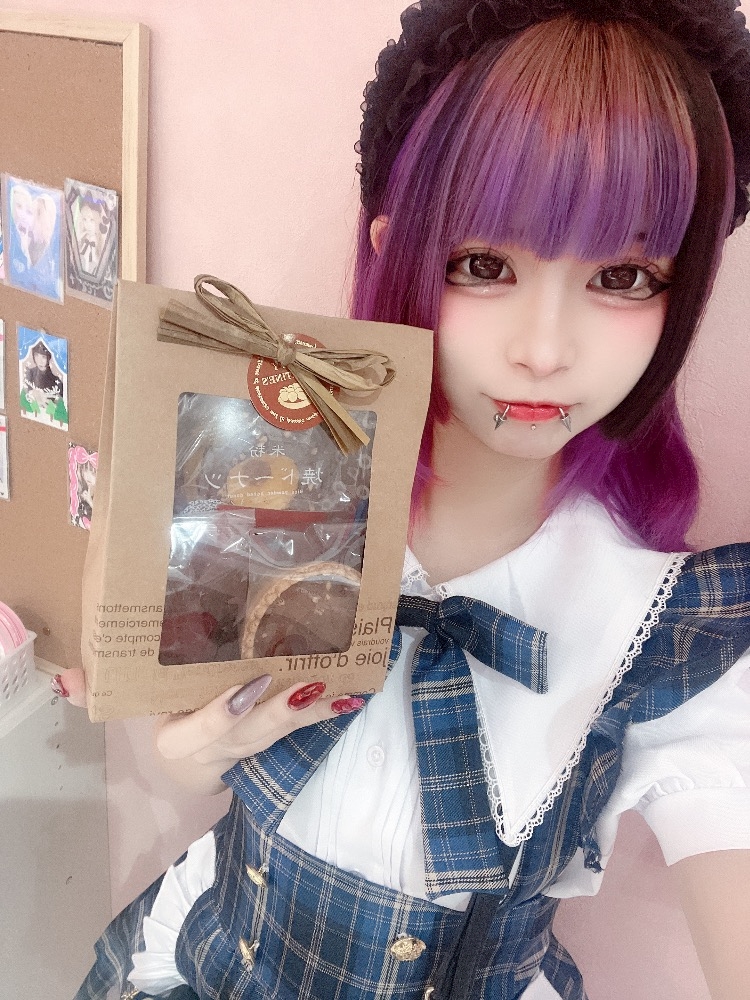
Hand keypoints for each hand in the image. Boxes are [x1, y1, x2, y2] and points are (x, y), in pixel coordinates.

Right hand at [49, 668, 364, 794]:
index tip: (251, 684)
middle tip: (311, 686)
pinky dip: (328, 712)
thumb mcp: (131, 706)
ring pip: (285, 733)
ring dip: (316, 713)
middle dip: (283, 711)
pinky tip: (356, 694)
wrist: (189, 764)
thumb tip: (65, 680)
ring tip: (345, 692)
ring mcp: (252, 746)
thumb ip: (102, 689)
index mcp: (183, 738)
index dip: (227, 710)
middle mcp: (222, 747)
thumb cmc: (164, 718)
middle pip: (254, 732)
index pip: (205, 727)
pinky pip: (302, 729)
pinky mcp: (274, 739)